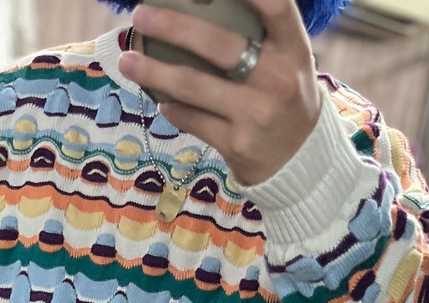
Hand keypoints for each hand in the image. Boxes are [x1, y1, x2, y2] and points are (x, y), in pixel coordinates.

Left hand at [119, 0, 323, 187]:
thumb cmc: (285, 97)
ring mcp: (256, 114)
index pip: (274, 5)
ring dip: (153, 71)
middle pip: (218, 44)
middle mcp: (277, 79)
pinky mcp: (236, 144)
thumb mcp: (289, 60)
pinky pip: (192, 121)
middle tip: (140, 15)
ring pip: (194, 86)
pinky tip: (160, 101)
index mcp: (293, 49)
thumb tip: (200, 5)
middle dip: (173, 26)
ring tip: (127, 61)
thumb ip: (262, 32)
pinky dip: (172, 110)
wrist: (301, 161)